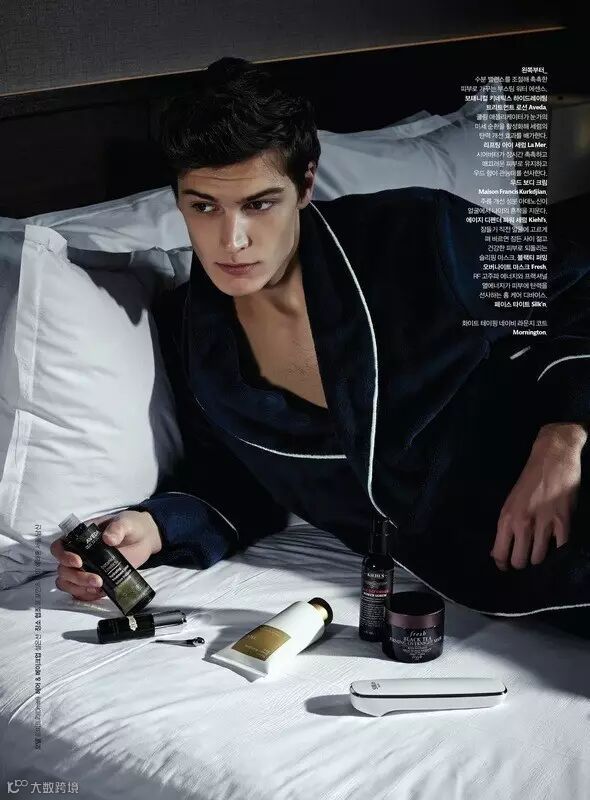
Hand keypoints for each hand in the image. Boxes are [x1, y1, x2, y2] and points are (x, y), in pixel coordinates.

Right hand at [50, 510, 161, 601]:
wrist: (144, 540)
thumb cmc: (131, 527)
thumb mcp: (126, 523)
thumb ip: (118, 528)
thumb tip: (108, 539)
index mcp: (81, 537)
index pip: (59, 546)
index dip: (63, 556)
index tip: (79, 562)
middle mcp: (78, 554)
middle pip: (63, 570)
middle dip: (77, 578)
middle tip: (98, 580)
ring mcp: (85, 569)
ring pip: (68, 583)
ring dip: (79, 588)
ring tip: (100, 587)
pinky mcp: (94, 581)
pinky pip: (80, 593)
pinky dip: (86, 596)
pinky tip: (100, 594)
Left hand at [490, 424, 584, 570]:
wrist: (552, 457)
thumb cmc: (529, 480)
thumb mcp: (510, 502)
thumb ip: (506, 527)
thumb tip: (497, 552)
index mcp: (505, 517)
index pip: (499, 553)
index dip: (503, 564)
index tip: (507, 566)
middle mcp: (521, 523)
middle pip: (519, 561)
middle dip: (522, 563)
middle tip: (526, 557)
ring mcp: (543, 523)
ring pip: (538, 558)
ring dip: (540, 558)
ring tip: (541, 549)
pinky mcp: (563, 521)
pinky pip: (560, 548)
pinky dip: (558, 550)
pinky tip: (556, 544)